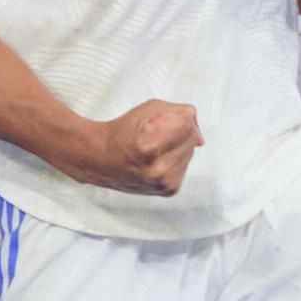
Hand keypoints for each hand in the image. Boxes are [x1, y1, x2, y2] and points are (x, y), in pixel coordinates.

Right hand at [68, 98, 204, 198]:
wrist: (100, 159)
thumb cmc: (121, 132)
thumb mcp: (147, 110)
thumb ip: (178, 112)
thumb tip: (199, 134)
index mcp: (148, 146)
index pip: (186, 122)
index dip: (177, 115)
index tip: (161, 118)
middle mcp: (158, 169)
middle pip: (191, 137)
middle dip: (179, 131)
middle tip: (156, 132)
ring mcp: (164, 182)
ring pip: (191, 152)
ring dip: (178, 146)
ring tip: (155, 147)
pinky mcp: (169, 190)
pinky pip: (186, 166)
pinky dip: (176, 160)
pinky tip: (158, 159)